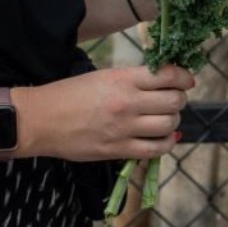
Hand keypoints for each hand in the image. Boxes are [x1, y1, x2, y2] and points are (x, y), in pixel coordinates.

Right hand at [17, 64, 195, 162]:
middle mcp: (128, 103)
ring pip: (169, 125)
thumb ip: (132, 80)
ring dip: (173, 121)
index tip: (186, 79)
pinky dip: (166, 143)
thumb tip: (162, 82)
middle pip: (174, 101)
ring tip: (165, 118)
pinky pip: (155, 150)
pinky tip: (163, 138)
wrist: (41, 120)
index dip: (184, 77)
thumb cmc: (70, 93)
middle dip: (179, 99)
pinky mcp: (118, 151)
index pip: (168, 76)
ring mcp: (124, 129)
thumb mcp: (102, 76)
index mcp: (123, 78)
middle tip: (173, 98)